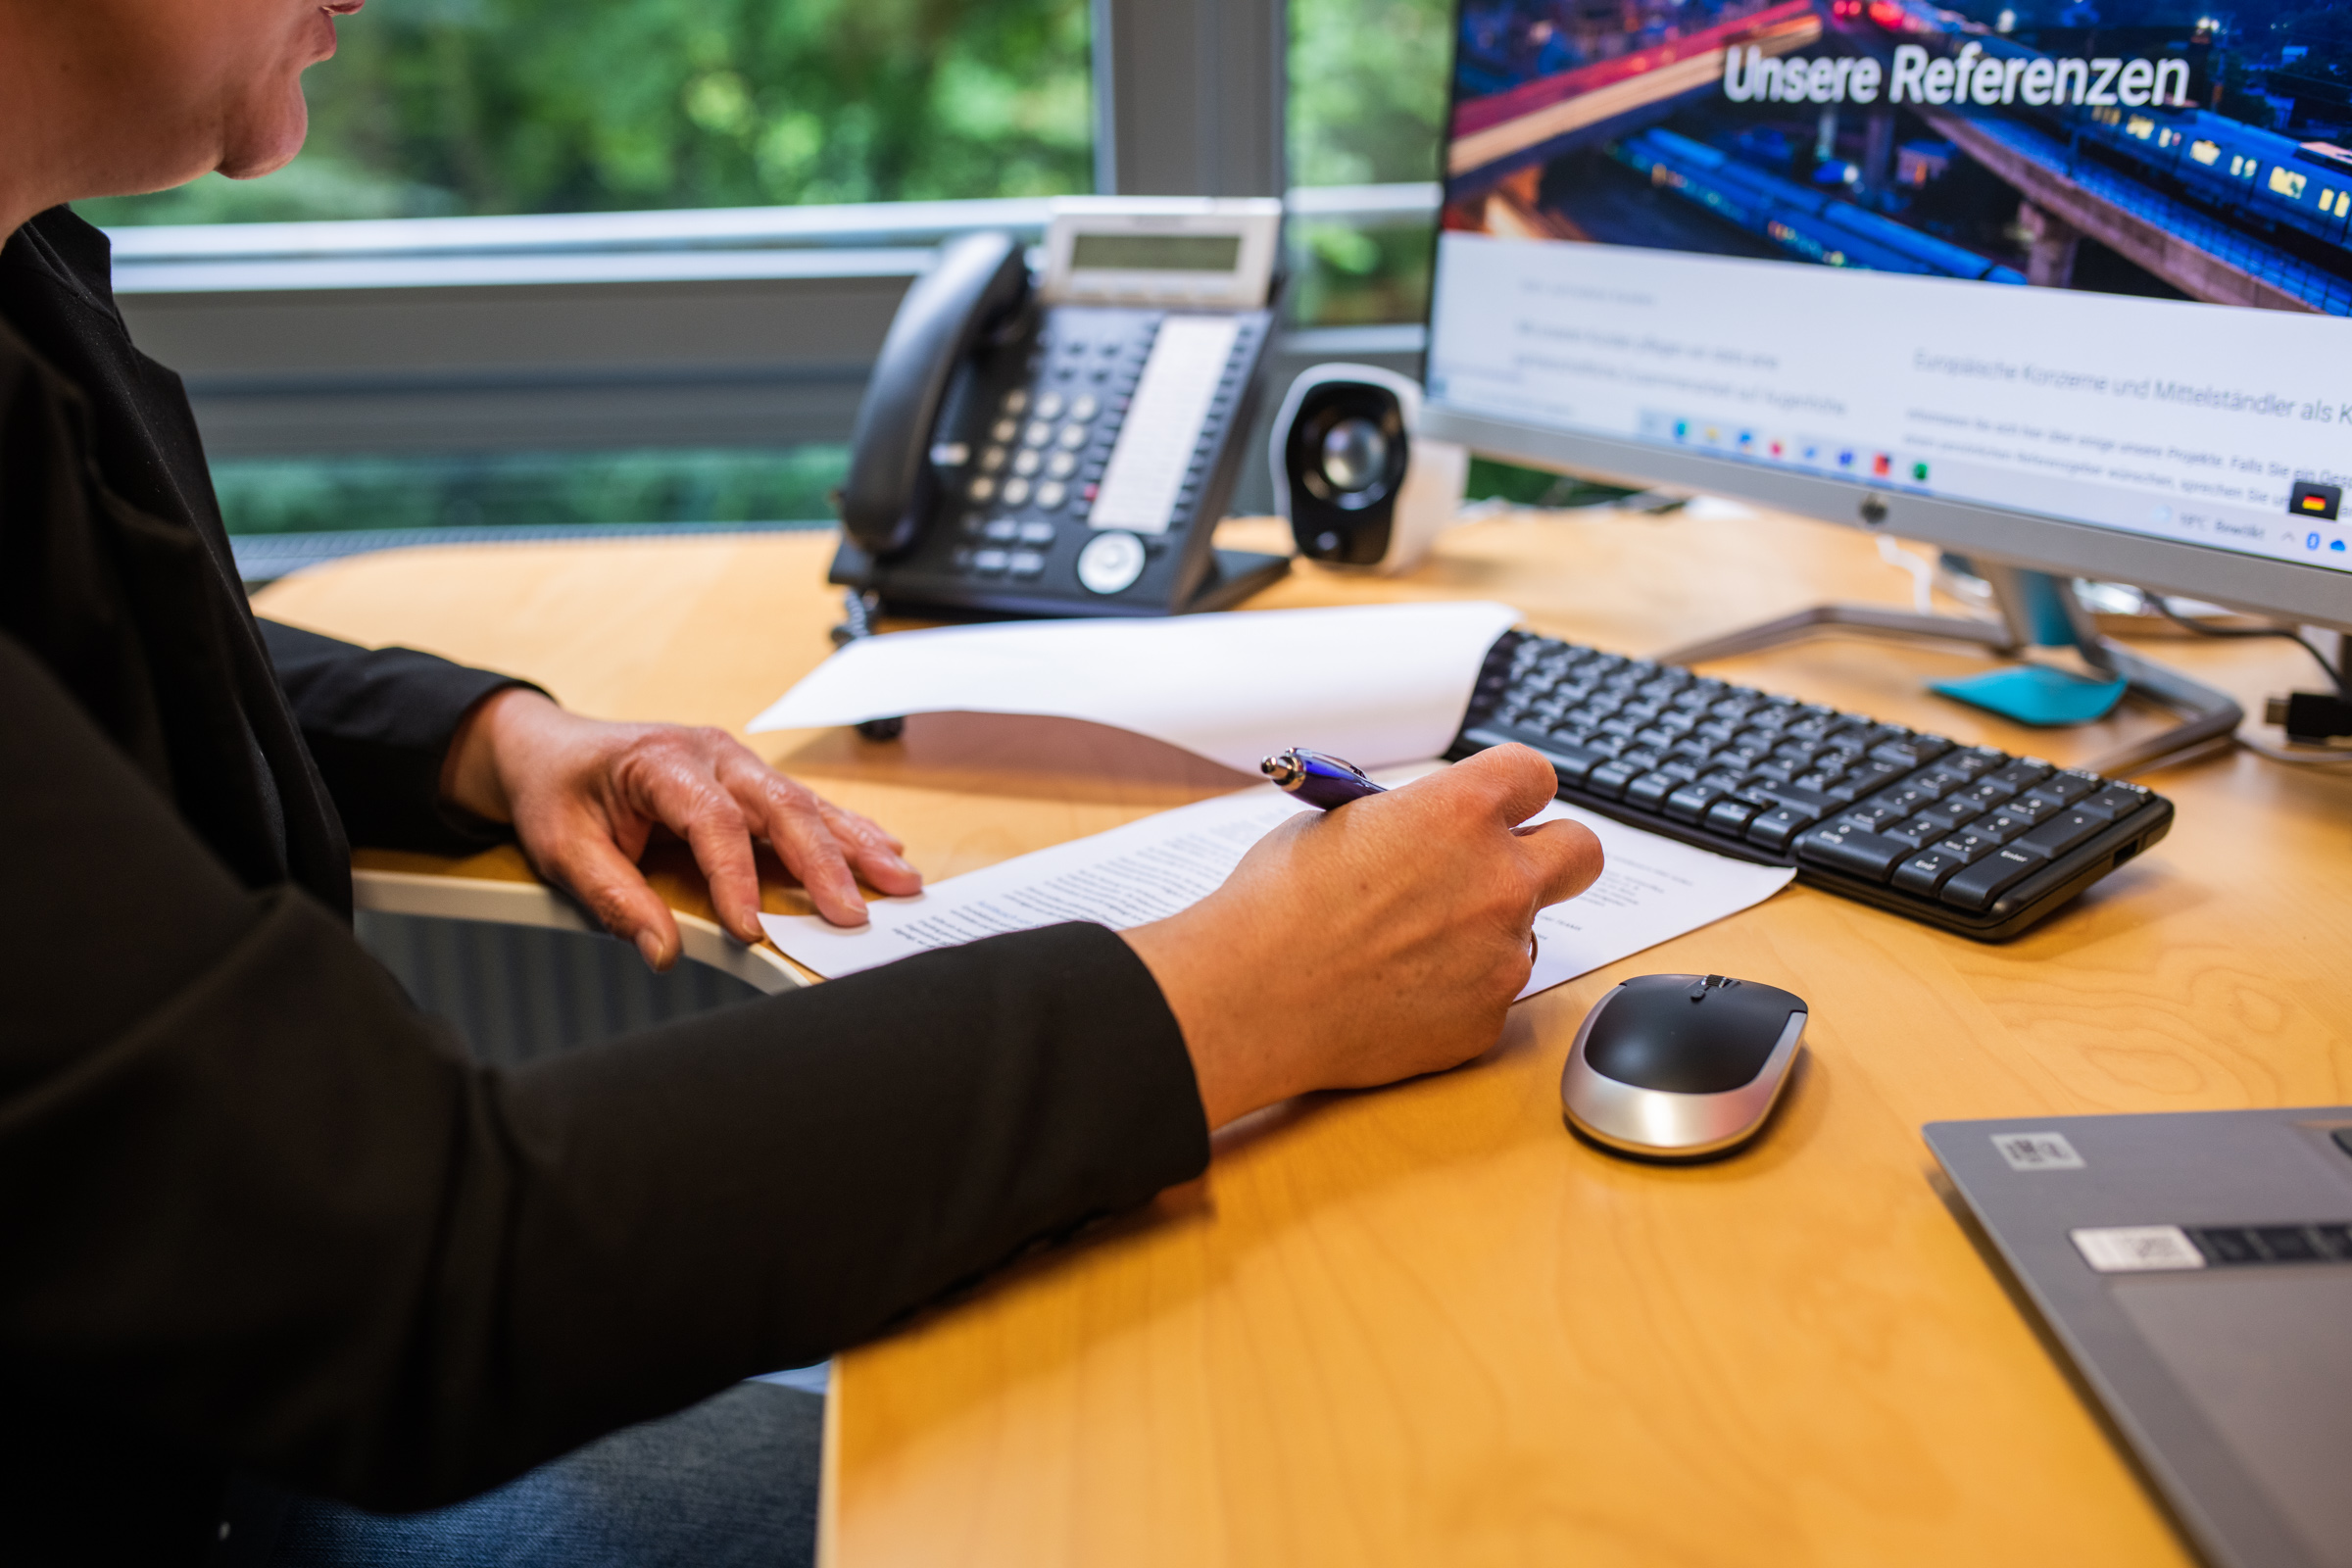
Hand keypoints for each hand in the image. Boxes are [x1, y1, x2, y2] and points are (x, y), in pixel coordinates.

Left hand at [441, 690, 920, 968]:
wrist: (551, 749)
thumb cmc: (558, 792)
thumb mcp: (564, 849)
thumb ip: (614, 899)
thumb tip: (663, 950)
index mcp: (661, 761)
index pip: (712, 820)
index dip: (735, 877)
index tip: (752, 928)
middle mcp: (712, 754)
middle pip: (779, 806)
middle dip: (824, 862)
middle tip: (853, 911)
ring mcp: (738, 764)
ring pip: (807, 804)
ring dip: (855, 846)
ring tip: (900, 880)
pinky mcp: (751, 782)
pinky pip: (807, 806)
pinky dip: (848, 832)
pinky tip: (884, 851)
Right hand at [1121, 745, 1602, 1129]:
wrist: (1251, 997)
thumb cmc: (1275, 906)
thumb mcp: (1338, 823)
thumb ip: (1408, 821)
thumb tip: (1423, 830)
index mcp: (1461, 811)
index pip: (1536, 774)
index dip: (1515, 790)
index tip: (1501, 805)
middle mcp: (1499, 879)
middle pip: (1581, 851)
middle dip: (1552, 855)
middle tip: (1504, 871)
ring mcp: (1502, 954)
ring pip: (1528, 930)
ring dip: (1489, 931)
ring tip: (1410, 947)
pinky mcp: (1487, 1018)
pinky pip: (1492, 992)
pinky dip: (1458, 990)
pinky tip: (1398, 991)